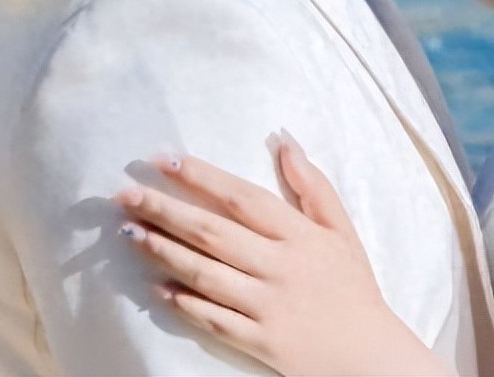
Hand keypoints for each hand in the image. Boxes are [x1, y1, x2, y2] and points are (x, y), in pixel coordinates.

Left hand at [114, 133, 448, 375]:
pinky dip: (184, 303)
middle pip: (213, 232)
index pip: (242, 197)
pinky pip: (213, 318)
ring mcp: (267, 305)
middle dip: (166, 210)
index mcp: (300, 234)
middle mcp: (280, 266)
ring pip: (205, 273)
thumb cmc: (351, 284)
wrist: (367, 354)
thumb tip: (283, 140)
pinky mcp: (258, 341)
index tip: (166, 160)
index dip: (203, 176)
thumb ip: (311, 183)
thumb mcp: (340, 227)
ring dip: (164, 251)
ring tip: (130, 233)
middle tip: (125, 195)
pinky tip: (157, 287)